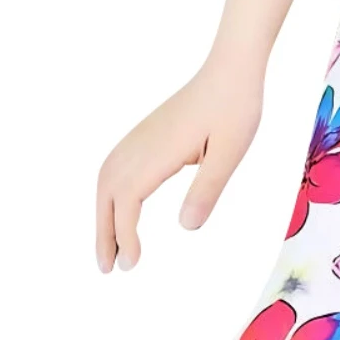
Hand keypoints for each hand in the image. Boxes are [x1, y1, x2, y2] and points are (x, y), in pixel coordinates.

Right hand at [96, 57, 262, 271]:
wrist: (230, 71)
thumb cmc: (235, 110)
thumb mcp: (229, 153)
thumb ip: (208, 188)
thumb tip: (186, 227)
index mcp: (158, 153)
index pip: (128, 201)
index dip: (124, 235)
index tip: (131, 265)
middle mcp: (140, 145)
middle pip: (107, 195)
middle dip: (104, 233)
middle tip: (107, 269)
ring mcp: (140, 138)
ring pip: (107, 181)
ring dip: (103, 215)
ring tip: (110, 248)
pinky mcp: (147, 135)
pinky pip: (116, 167)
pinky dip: (110, 194)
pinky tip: (118, 208)